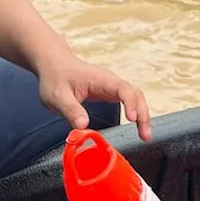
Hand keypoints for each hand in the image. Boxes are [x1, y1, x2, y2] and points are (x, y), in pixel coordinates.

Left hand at [35, 53, 151, 140]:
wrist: (55, 65)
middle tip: (144, 135)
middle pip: (135, 94)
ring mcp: (112, 87)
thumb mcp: (57, 96)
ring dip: (142, 115)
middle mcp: (110, 82)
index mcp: (100, 80)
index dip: (130, 103)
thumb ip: (70, 110)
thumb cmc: (56, 77)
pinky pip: (129, 102)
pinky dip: (135, 114)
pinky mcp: (110, 93)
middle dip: (143, 114)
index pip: (123, 89)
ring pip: (135, 98)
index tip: (132, 119)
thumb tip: (83, 126)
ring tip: (144, 135)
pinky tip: (137, 127)